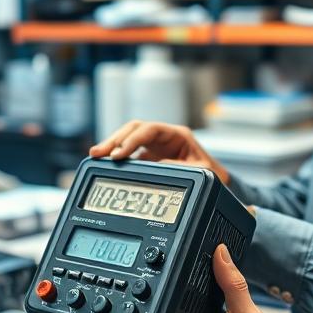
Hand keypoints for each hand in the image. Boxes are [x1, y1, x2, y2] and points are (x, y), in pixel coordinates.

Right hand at [90, 120, 229, 183]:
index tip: (119, 154)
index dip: (132, 140)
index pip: (149, 130)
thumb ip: (179, 166)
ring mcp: (155, 145)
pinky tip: (105, 163)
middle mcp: (163, 137)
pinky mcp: (150, 156)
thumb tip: (156, 165)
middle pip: (133, 130)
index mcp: (177, 134)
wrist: (217, 182)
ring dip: (112, 145)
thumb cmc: (211, 174)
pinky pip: (130, 152)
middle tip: (98, 152)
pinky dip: (117, 156)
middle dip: (114, 139)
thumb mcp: (200, 172)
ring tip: (95, 155)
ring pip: (128, 138)